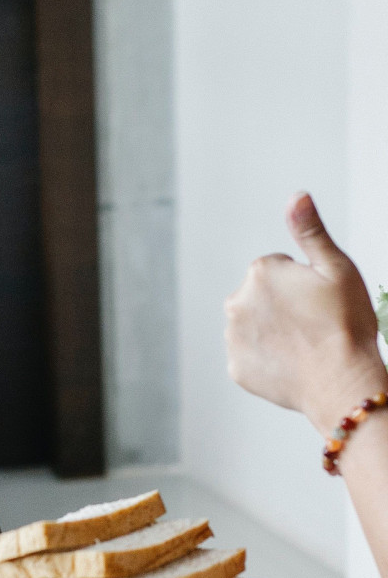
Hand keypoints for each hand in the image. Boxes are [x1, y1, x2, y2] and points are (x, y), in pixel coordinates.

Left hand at [224, 193, 385, 431]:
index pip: (278, 269)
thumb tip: (296, 196)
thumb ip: (309, 230)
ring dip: (273, 331)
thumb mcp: (336, 267)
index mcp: (259, 272)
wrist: (342, 382)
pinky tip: (292, 363)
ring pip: (254, 326)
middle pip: (261, 297)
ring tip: (305, 344)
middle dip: (282, 305)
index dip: (304, 283)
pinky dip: (268, 359)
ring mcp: (232, 337)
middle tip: (313, 323)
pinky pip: (251, 357)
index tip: (319, 299)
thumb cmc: (345, 323)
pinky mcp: (235, 368)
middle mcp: (235, 301)